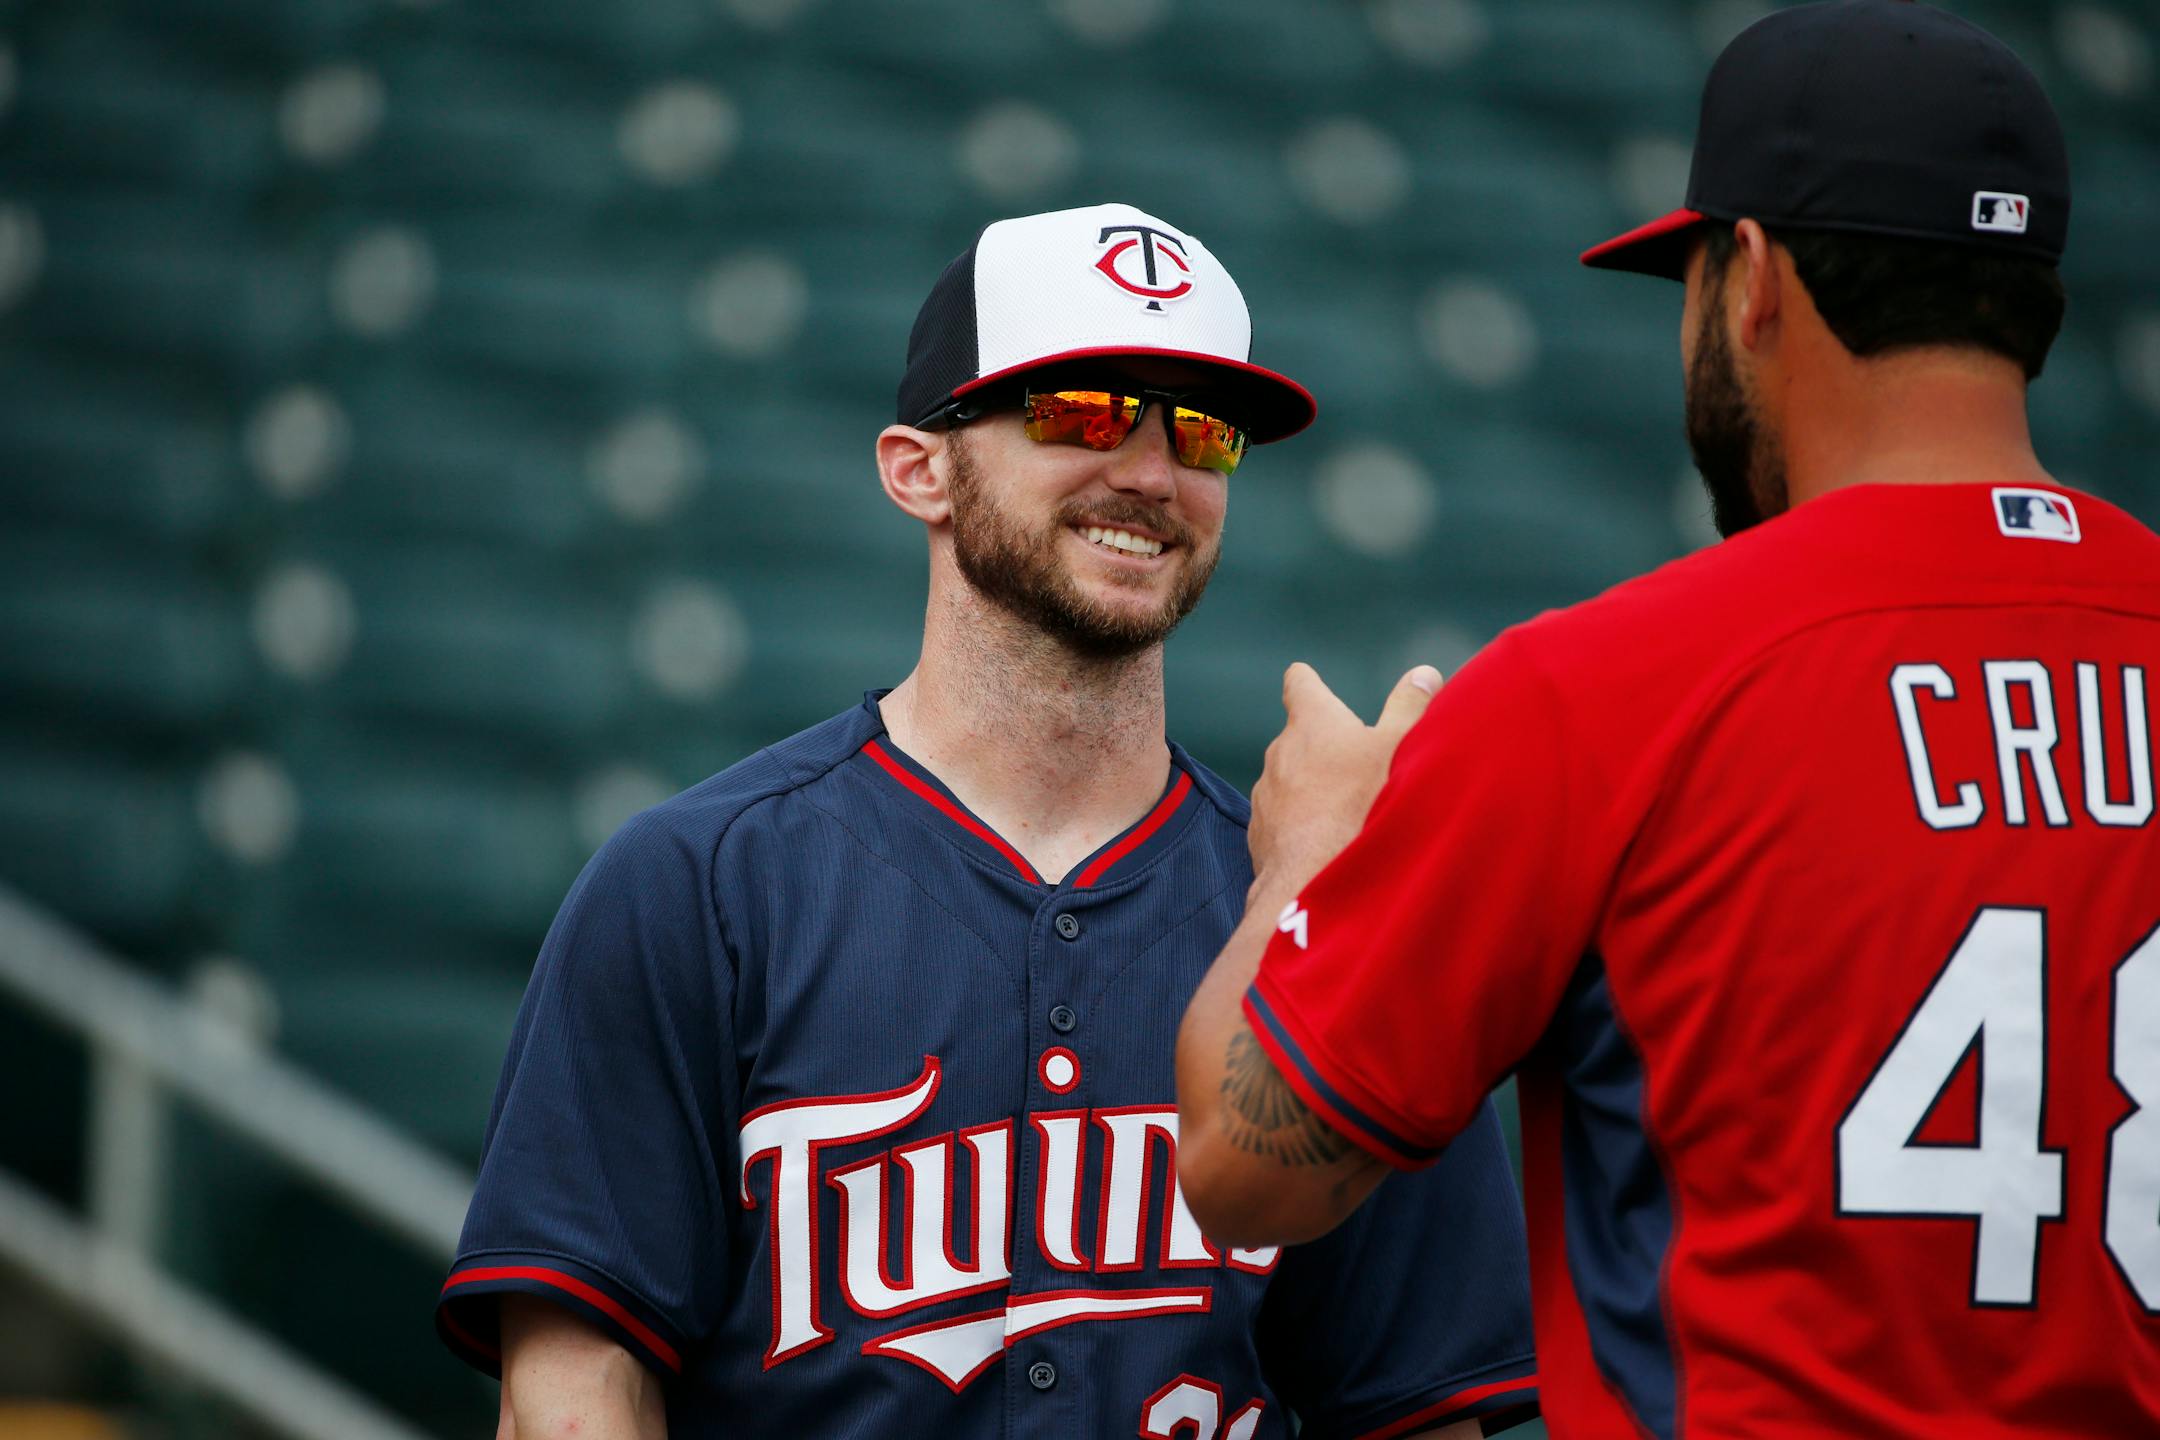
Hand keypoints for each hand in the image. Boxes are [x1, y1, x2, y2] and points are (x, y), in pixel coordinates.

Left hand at [1247, 663, 1440, 900]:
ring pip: (1289, 781)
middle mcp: (1279, 752)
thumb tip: (1424, 674)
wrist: (1315, 877)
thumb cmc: (1361, 804)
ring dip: (1312, 789)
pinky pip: (1282, 820)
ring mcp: (1266, 794)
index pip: (1300, 684)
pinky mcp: (1260, 833)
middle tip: (1360, 768)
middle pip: (1299, 737)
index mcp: (1312, 722)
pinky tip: (1328, 845)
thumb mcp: (1400, 747)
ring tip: (1348, 814)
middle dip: (1324, 747)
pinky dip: (1301, 826)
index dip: (1308, 683)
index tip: (1314, 685)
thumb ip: (1411, 707)